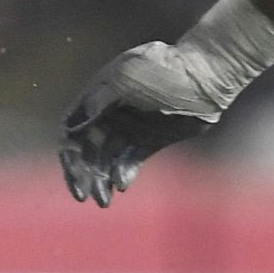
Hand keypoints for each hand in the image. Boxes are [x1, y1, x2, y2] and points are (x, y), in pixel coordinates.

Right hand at [57, 42, 224, 206]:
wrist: (204, 77)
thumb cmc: (164, 71)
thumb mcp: (126, 78)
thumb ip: (98, 101)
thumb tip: (73, 129)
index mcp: (97, 97)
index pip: (71, 129)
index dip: (68, 154)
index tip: (75, 175)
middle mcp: (109, 114)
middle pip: (86, 149)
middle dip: (84, 173)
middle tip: (86, 197)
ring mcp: (130, 127)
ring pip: (107, 159)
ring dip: (101, 180)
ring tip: (104, 201)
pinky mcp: (150, 140)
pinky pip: (130, 161)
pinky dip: (123, 173)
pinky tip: (123, 185)